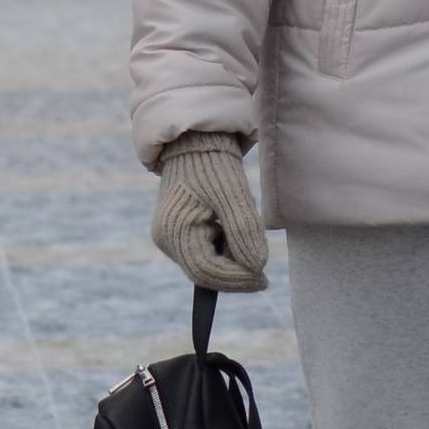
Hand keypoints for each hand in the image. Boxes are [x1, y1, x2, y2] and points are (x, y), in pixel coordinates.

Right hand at [152, 134, 268, 291]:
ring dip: (229, 265)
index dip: (236, 280)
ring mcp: (168, 240)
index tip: (263, 280)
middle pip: (202, 274)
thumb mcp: (234, 197)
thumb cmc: (214, 168)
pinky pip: (201, 257)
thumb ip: (244, 233)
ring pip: (203, 268)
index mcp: (174, 229)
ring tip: (247, 244)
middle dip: (234, 276)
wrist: (196, 147)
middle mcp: (165, 240)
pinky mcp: (176, 237)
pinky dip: (222, 256)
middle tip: (262, 277)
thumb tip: (256, 269)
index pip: (205, 270)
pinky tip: (234, 240)